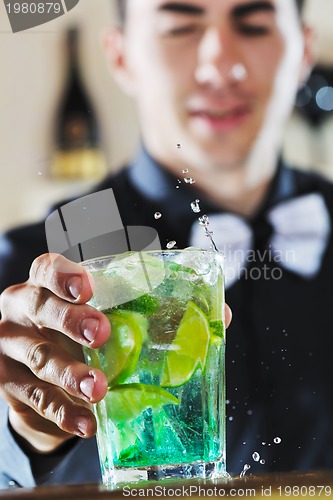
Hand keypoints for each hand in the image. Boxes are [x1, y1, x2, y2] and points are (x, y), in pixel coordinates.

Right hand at [0, 252, 232, 453]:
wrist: (47, 380)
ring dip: (70, 374)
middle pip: (40, 307)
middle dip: (70, 319)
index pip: (47, 269)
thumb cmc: (86, 337)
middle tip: (102, 333)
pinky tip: (87, 422)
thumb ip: (160, 312)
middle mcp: (23, 312)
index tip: (90, 287)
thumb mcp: (112, 318)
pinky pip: (35, 400)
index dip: (65, 275)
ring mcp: (12, 350)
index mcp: (47, 286)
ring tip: (98, 389)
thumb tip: (222, 314)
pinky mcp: (12, 388)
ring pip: (38, 357)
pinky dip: (63, 413)